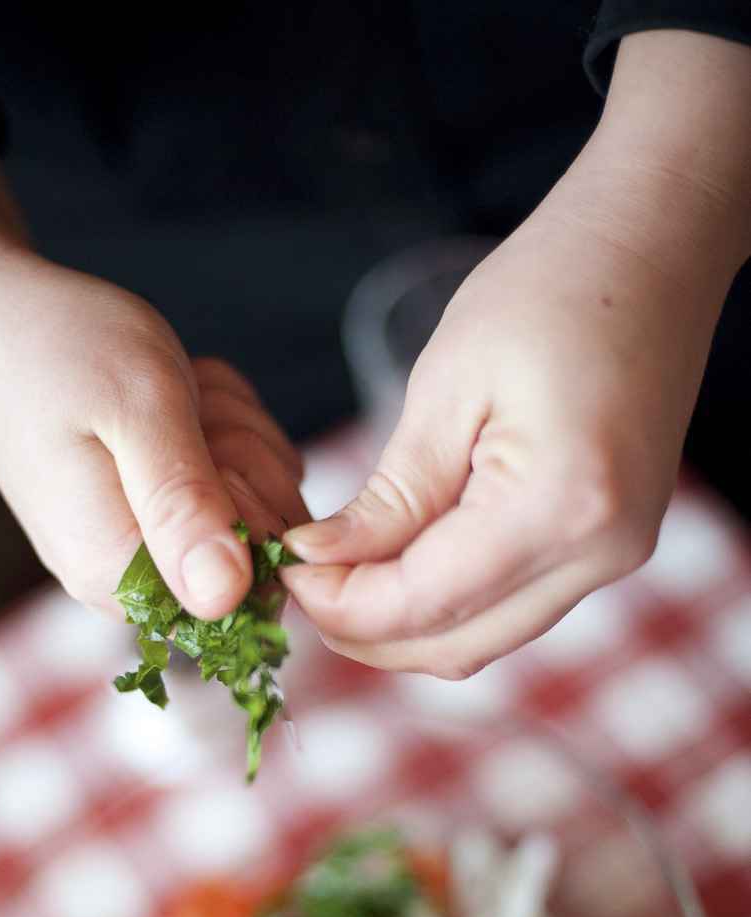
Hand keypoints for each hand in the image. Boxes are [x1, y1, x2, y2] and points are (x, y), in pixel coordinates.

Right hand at [0, 99, 304, 619]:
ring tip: (169, 396)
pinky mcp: (154, 522)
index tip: (203, 440)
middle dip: (244, 457)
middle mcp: (132, 583)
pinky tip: (172, 401)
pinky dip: (221, 428)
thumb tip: (225, 599)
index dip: (253, 501)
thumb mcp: (141, 411)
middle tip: (183, 405)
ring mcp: (145, 552)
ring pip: (262, 504)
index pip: (255, 584)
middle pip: (265, 543)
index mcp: (122, 574)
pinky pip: (239, 481)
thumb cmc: (62, 351)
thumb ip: (184, 506)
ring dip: (233, 434)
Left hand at [283, 31, 750, 677]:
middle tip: (302, 582)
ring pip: (482, 642)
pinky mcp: (606, 550)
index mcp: (560, 506)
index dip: (341, 604)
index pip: (423, 603)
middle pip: (454, 647)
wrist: (653, 250)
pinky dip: (445, 606)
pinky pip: (510, 610)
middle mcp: (599, 554)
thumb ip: (390, 496)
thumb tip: (319, 564)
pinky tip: (396, 567)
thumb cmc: (551, 289)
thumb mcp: (448, 385)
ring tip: (339, 576)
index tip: (283, 569)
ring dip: (401, 628)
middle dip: (363, 631)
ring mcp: (612, 559)